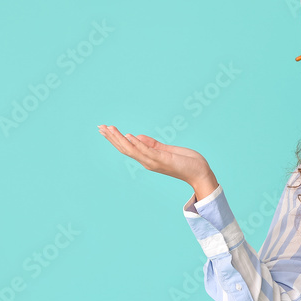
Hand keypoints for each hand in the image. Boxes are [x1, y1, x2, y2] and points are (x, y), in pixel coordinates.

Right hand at [97, 125, 212, 186]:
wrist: (199, 173)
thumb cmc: (186, 162)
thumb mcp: (167, 150)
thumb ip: (152, 144)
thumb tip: (137, 137)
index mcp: (148, 158)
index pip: (127, 148)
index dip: (115, 139)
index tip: (105, 129)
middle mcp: (147, 161)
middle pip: (125, 149)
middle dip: (112, 138)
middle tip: (100, 127)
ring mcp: (154, 162)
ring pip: (132, 150)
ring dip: (119, 139)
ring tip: (109, 128)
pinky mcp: (162, 160)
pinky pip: (146, 151)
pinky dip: (137, 144)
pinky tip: (129, 136)